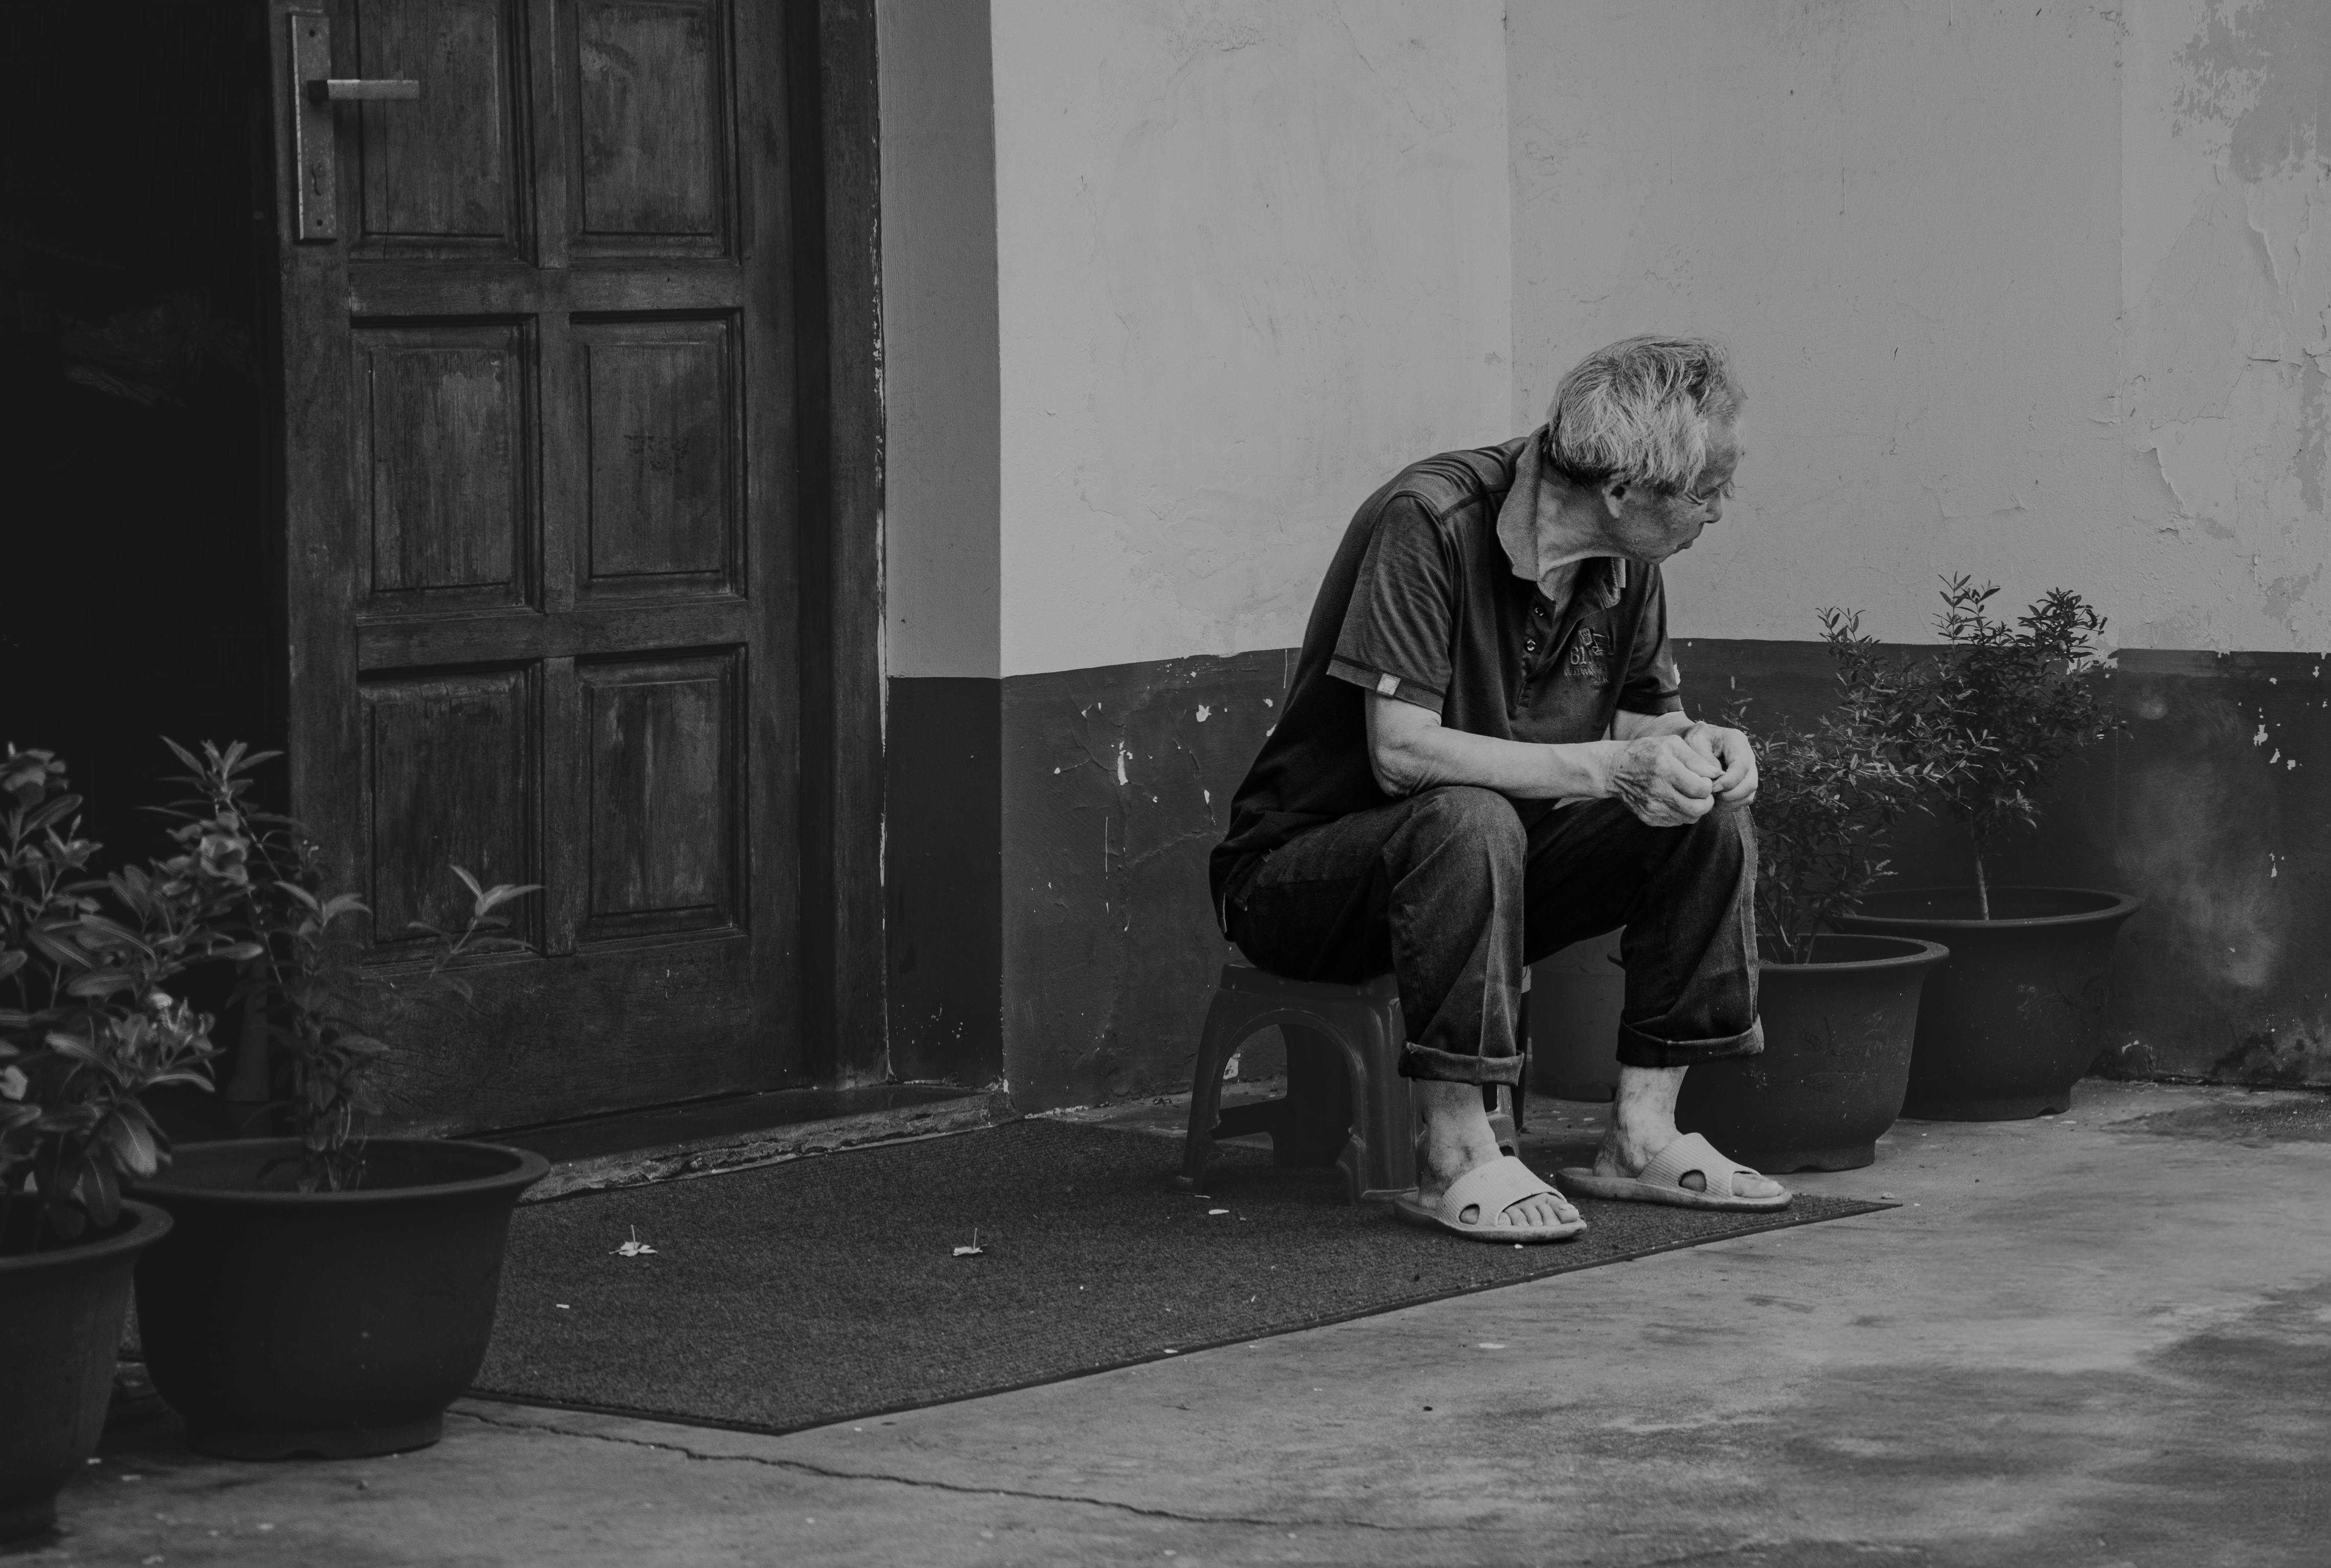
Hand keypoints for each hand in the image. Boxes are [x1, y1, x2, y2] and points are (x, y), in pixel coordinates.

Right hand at [1604, 735, 1721, 825]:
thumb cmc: (1645, 752)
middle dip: (1706, 801)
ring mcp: (1653, 808)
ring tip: (1687, 794)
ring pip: (1689, 818)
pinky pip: (1676, 821)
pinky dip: (1681, 812)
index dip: (1708, 785)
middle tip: (1701, 790)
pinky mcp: (1649, 818)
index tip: (1702, 778)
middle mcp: (1659, 792)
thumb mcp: (1671, 744)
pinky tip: (1673, 799)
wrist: (1614, 771)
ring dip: (1695, 807)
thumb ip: (1696, 759)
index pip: (1702, 789)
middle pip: (1698, 809)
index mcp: (1666, 770)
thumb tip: (1717, 774)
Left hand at [1683, 723, 1758, 804]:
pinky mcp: (1745, 781)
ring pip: (1749, 793)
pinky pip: (1744, 798)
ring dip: (1730, 802)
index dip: (1727, 782)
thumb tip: (1716, 778)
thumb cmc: (1693, 741)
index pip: (1741, 766)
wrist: (1696, 742)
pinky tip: (1716, 801)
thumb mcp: (1693, 743)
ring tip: (1712, 799)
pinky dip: (1731, 804)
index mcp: (1736, 741)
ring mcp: (1748, 769)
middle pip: (1750, 783)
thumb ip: (1703, 759)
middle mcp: (1747, 755)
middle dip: (1730, 795)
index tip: (1711, 788)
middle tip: (1711, 796)